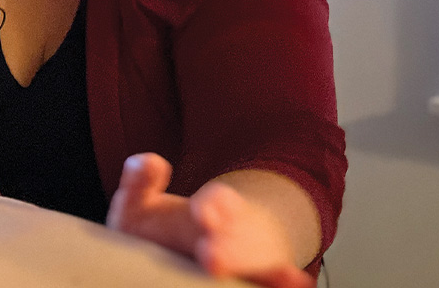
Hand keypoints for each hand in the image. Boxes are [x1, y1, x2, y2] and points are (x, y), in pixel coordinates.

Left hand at [106, 153, 313, 287]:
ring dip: (259, 271)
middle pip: (237, 242)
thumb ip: (139, 182)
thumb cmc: (155, 228)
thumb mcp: (140, 202)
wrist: (182, 249)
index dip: (214, 206)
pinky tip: (298, 284)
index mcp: (208, 211)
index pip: (218, 202)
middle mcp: (232, 238)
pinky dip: (285, 282)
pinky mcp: (249, 280)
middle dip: (227, 251)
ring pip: (258, 266)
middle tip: (211, 256)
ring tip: (270, 274)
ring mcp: (242, 263)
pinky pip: (269, 281)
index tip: (202, 213)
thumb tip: (150, 163)